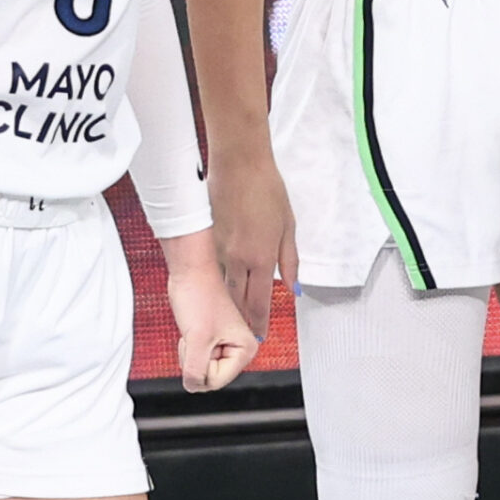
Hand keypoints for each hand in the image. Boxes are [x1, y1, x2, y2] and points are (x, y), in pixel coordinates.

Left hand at [169, 251, 261, 392]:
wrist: (190, 273)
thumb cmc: (199, 296)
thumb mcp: (197, 341)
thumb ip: (196, 371)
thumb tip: (193, 386)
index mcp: (246, 349)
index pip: (217, 380)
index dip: (202, 365)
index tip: (203, 341)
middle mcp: (239, 348)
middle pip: (210, 377)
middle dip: (196, 360)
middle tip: (198, 335)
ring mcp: (225, 345)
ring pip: (201, 369)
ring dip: (191, 353)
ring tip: (196, 330)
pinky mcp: (211, 341)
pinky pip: (196, 359)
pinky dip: (188, 348)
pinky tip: (192, 331)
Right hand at [212, 153, 298, 328]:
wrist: (238, 165)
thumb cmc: (266, 189)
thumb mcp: (287, 226)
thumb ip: (289, 260)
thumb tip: (293, 287)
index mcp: (260, 257)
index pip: (259, 301)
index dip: (259, 322)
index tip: (258, 335)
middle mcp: (237, 259)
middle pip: (237, 300)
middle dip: (241, 319)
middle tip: (244, 332)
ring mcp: (218, 250)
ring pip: (222, 287)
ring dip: (228, 304)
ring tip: (231, 317)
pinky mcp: (206, 240)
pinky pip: (212, 268)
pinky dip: (216, 282)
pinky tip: (216, 289)